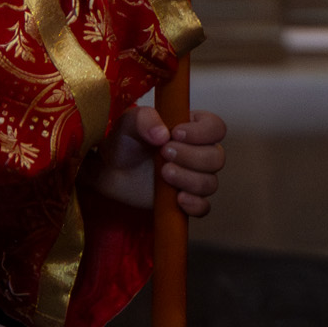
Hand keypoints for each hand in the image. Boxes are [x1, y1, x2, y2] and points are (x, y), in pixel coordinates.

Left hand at [96, 102, 228, 216]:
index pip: (216, 127)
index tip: (176, 134)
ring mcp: (194, 177)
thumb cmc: (125, 143)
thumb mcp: (129, 124)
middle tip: (164, 153)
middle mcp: (199, 152)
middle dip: (191, 157)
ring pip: (210, 182)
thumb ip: (145, 119)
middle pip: (216, 157)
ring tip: (164, 174)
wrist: (111, 172)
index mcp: (193, 128)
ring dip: (188, 179)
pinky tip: (178, 199)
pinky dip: (194, 204)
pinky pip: (203, 206)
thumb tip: (162, 134)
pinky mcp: (186, 199)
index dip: (202, 132)